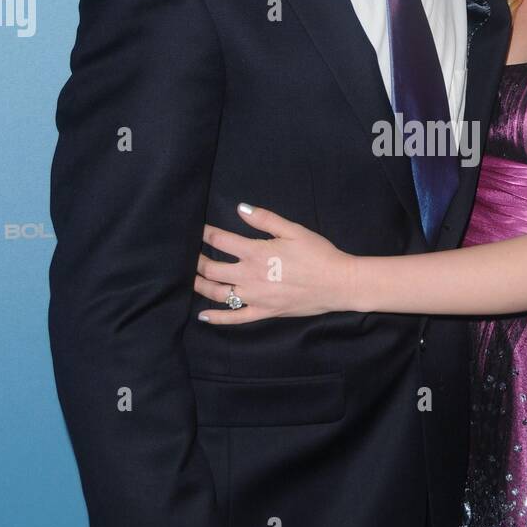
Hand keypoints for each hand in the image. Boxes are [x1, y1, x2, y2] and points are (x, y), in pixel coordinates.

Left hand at [195, 203, 354, 321]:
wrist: (338, 283)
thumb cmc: (318, 254)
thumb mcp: (293, 230)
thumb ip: (264, 219)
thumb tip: (240, 208)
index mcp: (256, 253)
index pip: (221, 241)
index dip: (206, 233)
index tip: (196, 229)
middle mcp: (249, 276)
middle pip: (212, 269)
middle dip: (197, 261)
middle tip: (189, 255)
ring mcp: (255, 298)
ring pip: (218, 294)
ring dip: (200, 286)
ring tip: (191, 279)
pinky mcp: (263, 312)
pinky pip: (235, 319)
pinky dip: (217, 319)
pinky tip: (203, 316)